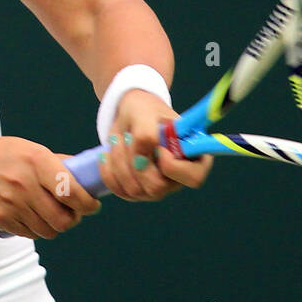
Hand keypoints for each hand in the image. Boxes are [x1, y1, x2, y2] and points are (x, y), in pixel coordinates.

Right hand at [0, 135, 100, 238]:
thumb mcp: (24, 148)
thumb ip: (52, 163)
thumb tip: (81, 175)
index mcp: (36, 160)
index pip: (74, 191)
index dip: (88, 203)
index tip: (92, 204)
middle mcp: (26, 183)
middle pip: (64, 218)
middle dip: (74, 219)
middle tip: (74, 213)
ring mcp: (12, 203)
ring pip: (48, 230)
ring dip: (55, 227)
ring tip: (52, 216)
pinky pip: (28, 233)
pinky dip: (35, 230)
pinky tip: (32, 218)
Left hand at [98, 89, 213, 200]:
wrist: (129, 114)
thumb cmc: (144, 110)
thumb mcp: (144, 112)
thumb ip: (146, 132)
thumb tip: (142, 158)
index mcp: (194, 156)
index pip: (194, 178)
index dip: (171, 166)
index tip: (158, 147)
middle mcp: (179, 177)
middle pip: (157, 188)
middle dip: (135, 162)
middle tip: (128, 137)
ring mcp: (159, 187)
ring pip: (135, 191)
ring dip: (119, 162)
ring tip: (118, 140)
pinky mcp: (139, 191)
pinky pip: (120, 191)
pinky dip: (109, 171)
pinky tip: (107, 154)